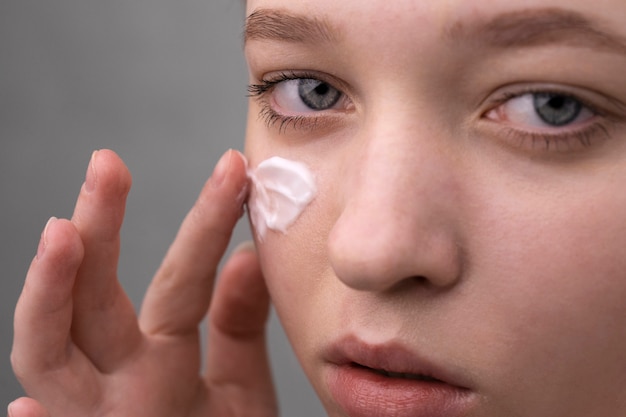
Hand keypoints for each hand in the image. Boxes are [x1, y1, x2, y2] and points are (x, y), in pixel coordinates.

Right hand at [10, 149, 275, 416]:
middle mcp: (118, 382)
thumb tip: (246, 255)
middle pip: (97, 297)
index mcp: (160, 356)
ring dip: (48, 298)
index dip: (206, 223)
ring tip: (60, 234)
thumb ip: (235, 326)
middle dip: (100, 228)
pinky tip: (29, 414)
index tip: (234, 169)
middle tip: (108, 161)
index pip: (180, 279)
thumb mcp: (236, 388)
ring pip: (53, 356)